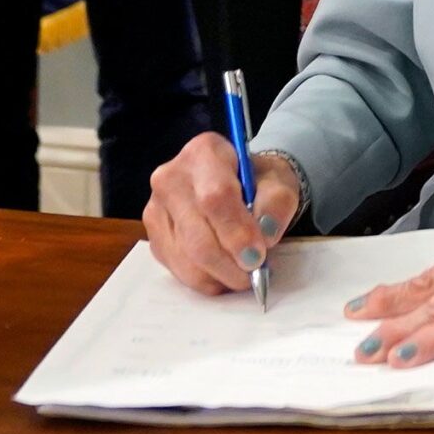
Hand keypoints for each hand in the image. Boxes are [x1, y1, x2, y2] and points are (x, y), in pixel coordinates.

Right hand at [143, 133, 302, 294]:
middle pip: (197, 236)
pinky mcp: (154, 238)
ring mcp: (156, 209)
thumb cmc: (257, 181)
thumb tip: (265, 235)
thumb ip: (277, 203)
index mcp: (203, 153)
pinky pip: (178, 270)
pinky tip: (224, 272)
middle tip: (254, 274)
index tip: (258, 256)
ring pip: (186, 259)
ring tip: (243, 274)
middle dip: (230, 263)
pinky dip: (206, 280)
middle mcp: (170, 178)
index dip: (237, 232)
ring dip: (219, 276)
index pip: (215, 197)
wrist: (236, 185)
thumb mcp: (279, 182)